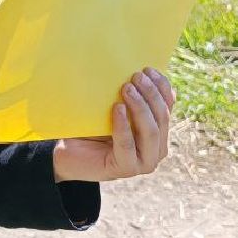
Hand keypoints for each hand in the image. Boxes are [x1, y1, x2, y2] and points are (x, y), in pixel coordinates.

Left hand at [52, 66, 174, 183]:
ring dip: (140, 108)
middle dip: (151, 95)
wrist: (69, 150)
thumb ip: (131, 96)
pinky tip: (117, 109)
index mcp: (159, 130)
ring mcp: (145, 161)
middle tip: (136, 77)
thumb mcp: (115, 108)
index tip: (148, 69)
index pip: (168, 106)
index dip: (162, 87)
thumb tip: (143, 72)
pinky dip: (124, 126)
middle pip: (162, 118)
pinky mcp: (126, 169)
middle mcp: (157, 148)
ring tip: (127, 89)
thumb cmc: (93, 126)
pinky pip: (128, 145)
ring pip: (151, 132)